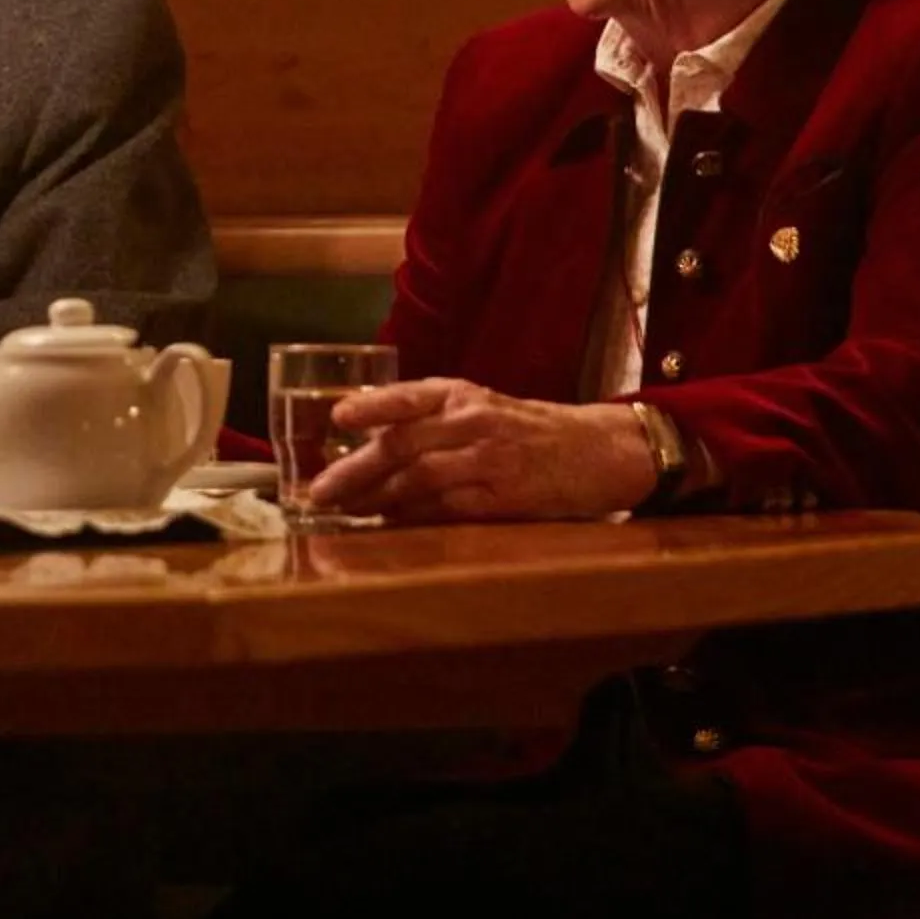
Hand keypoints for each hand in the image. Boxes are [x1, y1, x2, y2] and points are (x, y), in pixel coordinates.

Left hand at [305, 378, 655, 523]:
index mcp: (463, 394)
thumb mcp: (480, 406)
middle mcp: (474, 421)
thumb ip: (430, 417)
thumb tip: (367, 437)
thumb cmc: (528, 428)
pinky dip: (413, 518)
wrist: (598, 450)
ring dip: (376, 499)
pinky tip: (389, 524)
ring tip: (345, 510)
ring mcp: (490, 460)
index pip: (408, 395)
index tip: (337, 417)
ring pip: (419, 480)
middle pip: (403, 445)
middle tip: (321, 491)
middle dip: (355, 470)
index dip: (371, 406)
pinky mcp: (504, 499)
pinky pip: (447, 509)